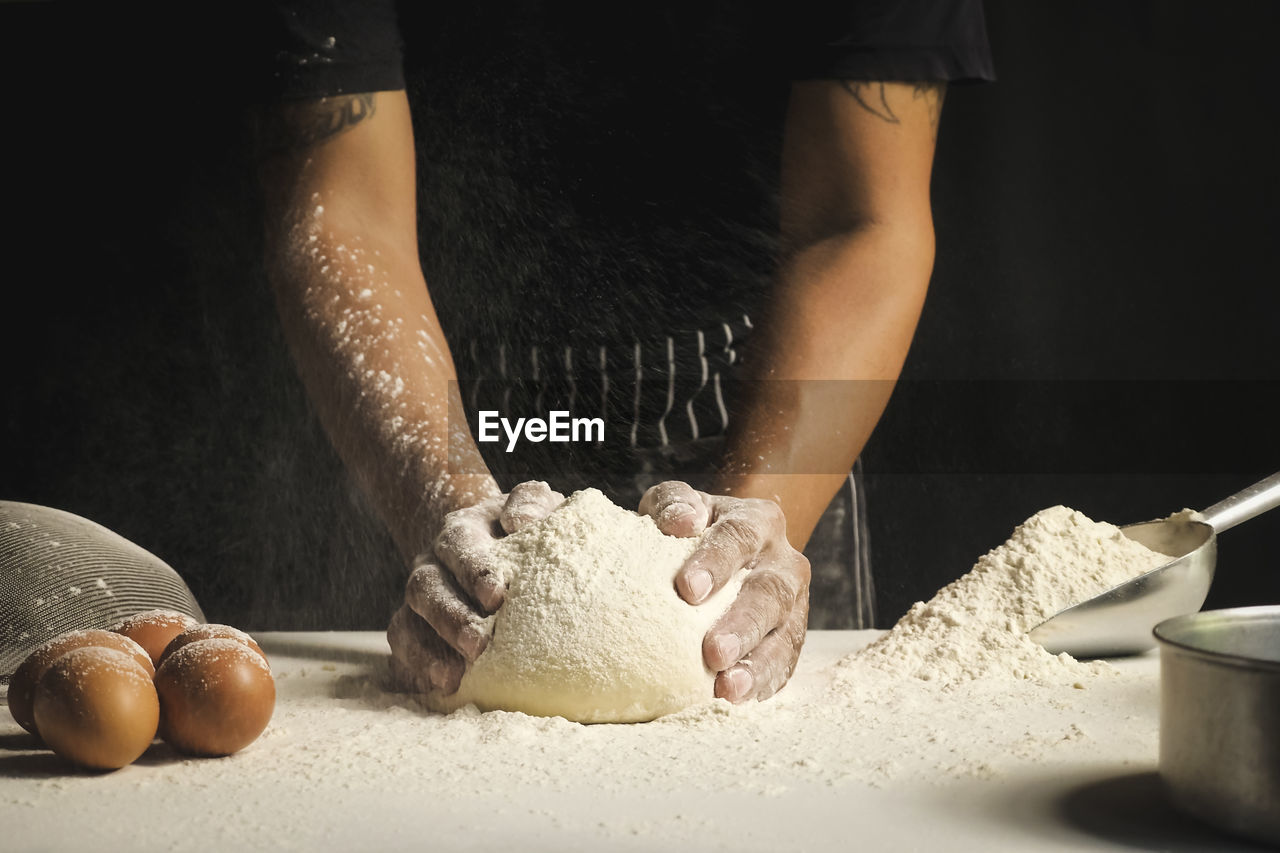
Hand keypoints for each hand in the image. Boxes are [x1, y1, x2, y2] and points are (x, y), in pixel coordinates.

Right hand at [387, 481, 564, 693]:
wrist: (503, 548)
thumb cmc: (529, 530)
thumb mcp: (536, 506)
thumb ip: (532, 501)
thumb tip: (522, 521)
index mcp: (462, 531)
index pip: (458, 544)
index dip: (473, 570)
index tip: (497, 597)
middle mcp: (433, 563)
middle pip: (425, 586)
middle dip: (450, 618)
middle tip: (479, 644)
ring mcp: (420, 600)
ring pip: (407, 621)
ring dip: (429, 650)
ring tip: (455, 676)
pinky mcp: (415, 630)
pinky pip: (405, 650)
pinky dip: (419, 668)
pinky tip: (443, 687)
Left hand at [639, 481, 809, 703]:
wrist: (724, 546)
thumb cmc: (689, 529)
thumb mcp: (676, 505)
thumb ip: (674, 504)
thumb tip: (679, 522)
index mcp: (758, 521)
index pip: (739, 536)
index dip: (716, 562)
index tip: (686, 589)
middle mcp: (784, 561)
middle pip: (770, 593)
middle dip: (743, 624)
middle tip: (713, 651)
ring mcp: (795, 603)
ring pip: (785, 634)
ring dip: (758, 664)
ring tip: (727, 688)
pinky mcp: (791, 636)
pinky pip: (786, 663)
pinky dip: (764, 682)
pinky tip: (737, 699)